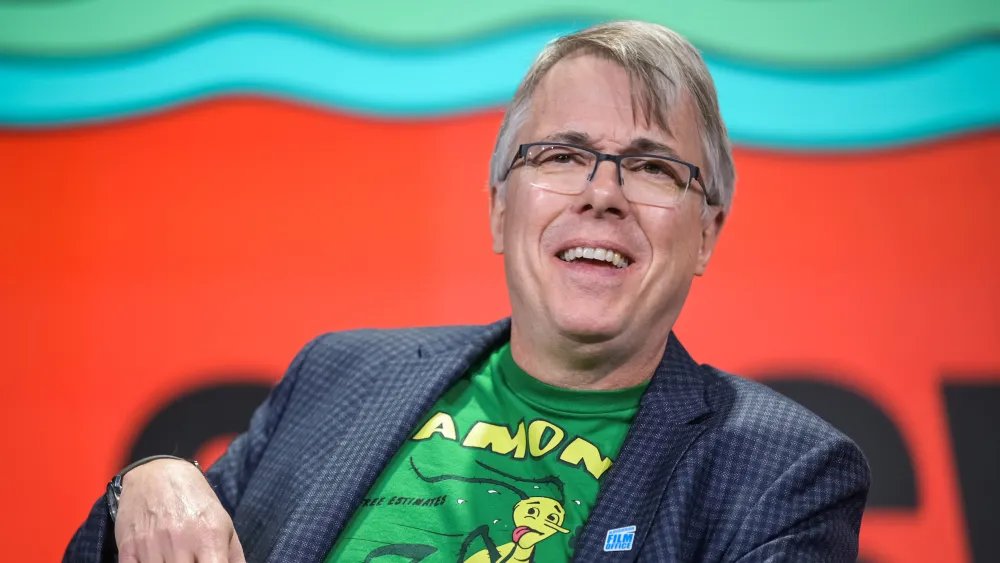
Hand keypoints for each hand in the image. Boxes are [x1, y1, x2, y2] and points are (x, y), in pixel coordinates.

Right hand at [114, 459, 245, 561]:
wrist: (157, 473)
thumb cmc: (194, 501)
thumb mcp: (223, 522)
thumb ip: (233, 556)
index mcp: (209, 536)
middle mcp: (180, 541)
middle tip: (192, 560)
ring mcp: (151, 546)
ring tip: (175, 557)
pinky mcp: (127, 548)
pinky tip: (155, 559)